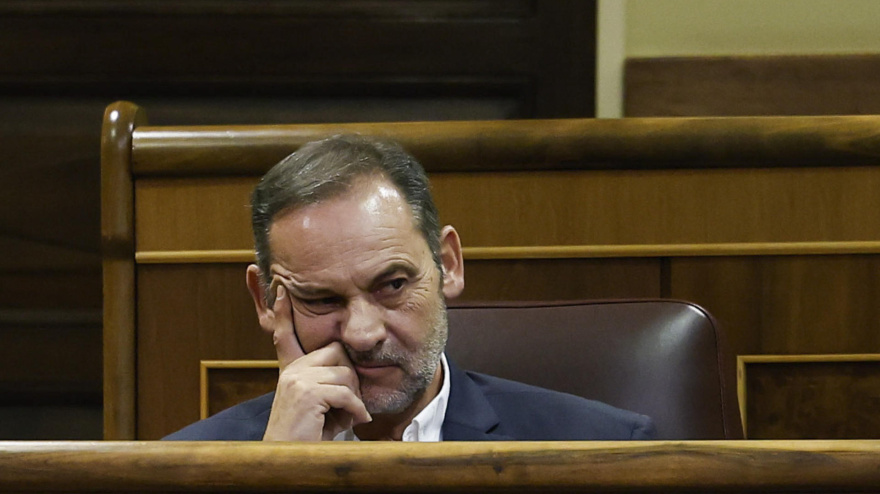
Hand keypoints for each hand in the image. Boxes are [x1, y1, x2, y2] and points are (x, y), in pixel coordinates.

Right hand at [261, 280, 371, 440]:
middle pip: (339, 354)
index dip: (281, 313)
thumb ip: (333, 384)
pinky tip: (356, 420)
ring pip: (346, 374)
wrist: (291, 461)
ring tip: (346, 417)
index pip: (285, 334)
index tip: (280, 290)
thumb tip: (354, 371)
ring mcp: (297, 379)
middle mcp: (292, 371)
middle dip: (352, 379)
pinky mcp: (306, 392)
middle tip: (348, 406)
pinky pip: (346, 392)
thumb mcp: (324, 405)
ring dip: (355, 399)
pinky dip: (356, 408)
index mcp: (292, 370)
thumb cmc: (312, 437)